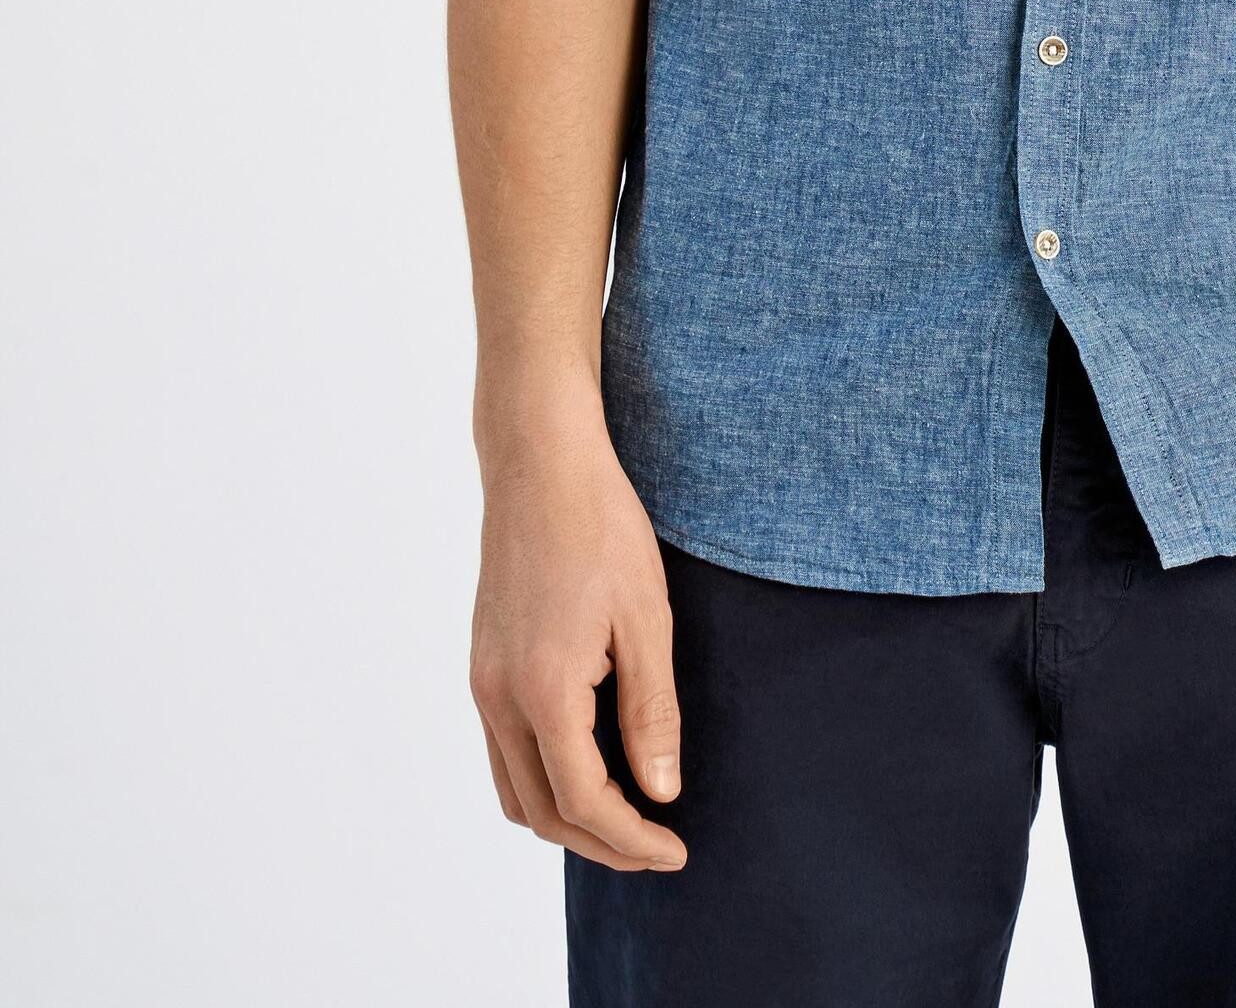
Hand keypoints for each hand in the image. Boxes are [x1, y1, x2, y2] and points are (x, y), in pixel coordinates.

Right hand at [469, 389, 687, 873]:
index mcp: (543, 690)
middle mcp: (498, 697)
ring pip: (514, 791)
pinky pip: (504, 752)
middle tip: (658, 846)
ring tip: (627, 816)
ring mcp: (482, 682)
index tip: (677, 850)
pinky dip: (544, 780)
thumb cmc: (601, 527)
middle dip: (601, 842)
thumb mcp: (647, 618)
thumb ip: (651, 712)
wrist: (540, 463)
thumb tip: (661, 791)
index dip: (632, 839)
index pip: (584, 803)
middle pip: (542, 813)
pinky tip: (590, 764)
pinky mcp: (482, 665)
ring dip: (567, 818)